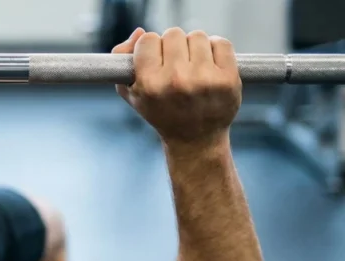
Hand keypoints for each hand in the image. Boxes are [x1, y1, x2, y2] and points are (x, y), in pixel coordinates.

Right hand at [113, 28, 241, 146]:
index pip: (148, 39)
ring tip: (193, 68)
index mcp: (150, 84)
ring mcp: (204, 79)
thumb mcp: (132, 92)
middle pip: (173, 34)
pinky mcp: (228, 79)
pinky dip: (216, 50)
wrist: (194, 139)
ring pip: (197, 36)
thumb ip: (122, 61)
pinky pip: (221, 43)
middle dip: (174, 47)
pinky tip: (210, 66)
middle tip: (176, 65)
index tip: (156, 61)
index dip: (151, 48)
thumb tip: (139, 33)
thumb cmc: (161, 112)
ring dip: (195, 48)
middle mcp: (176, 80)